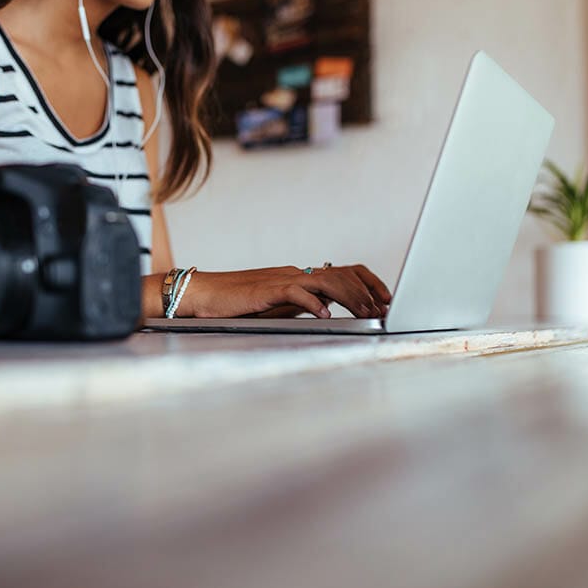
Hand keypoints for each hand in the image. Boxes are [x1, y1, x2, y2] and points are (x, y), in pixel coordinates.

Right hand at [178, 264, 391, 318]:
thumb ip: (301, 303)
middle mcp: (294, 273)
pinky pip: (295, 292)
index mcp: (299, 276)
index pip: (344, 271)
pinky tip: (325, 315)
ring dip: (349, 297)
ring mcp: (280, 280)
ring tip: (364, 313)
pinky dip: (313, 303)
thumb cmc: (235, 303)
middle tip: (383, 309)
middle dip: (368, 291)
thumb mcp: (277, 305)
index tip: (386, 300)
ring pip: (325, 280)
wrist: (201, 294)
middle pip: (342, 273)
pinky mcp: (265, 290)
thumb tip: (328, 309)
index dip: (369, 283)